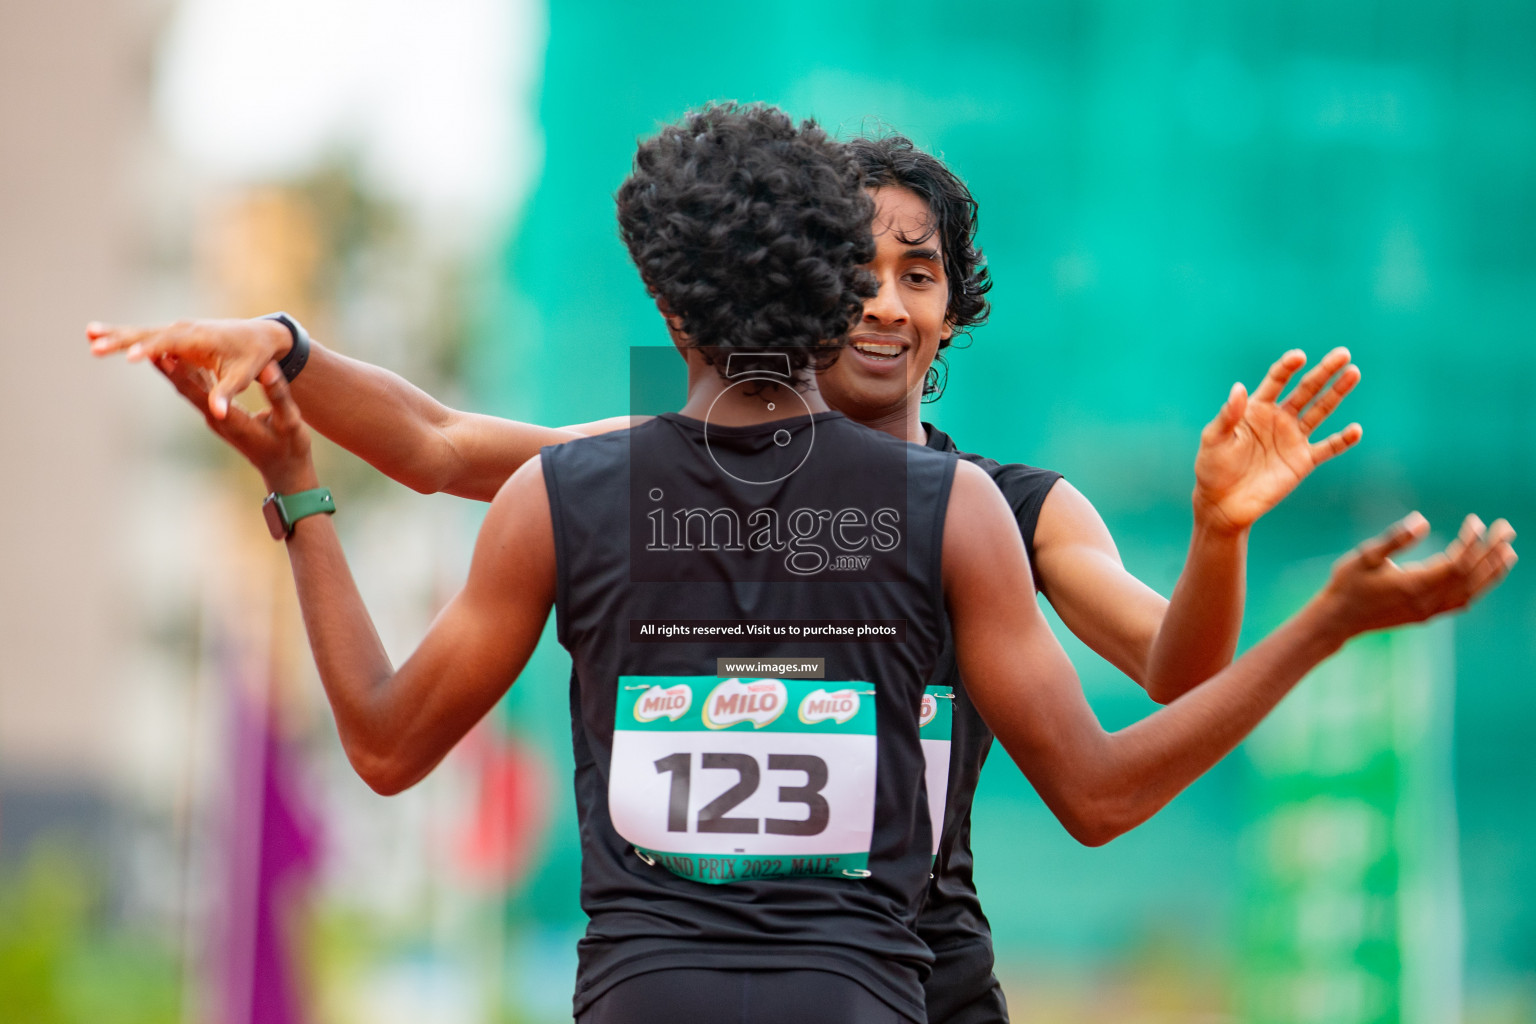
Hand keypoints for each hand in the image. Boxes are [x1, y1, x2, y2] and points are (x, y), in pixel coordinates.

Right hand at [88, 318, 290, 419]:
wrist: (261, 336)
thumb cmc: (253, 358)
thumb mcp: (243, 376)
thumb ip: (227, 393)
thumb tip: (219, 414)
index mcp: (201, 339)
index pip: (172, 344)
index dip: (152, 350)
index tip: (131, 357)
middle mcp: (186, 330)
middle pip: (149, 334)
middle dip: (122, 339)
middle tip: (94, 346)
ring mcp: (179, 331)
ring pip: (143, 332)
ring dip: (116, 333)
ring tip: (87, 334)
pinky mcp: (175, 336)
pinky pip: (147, 336)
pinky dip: (124, 336)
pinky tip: (100, 335)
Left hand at [156, 355, 316, 494]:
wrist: (285, 472)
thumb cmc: (289, 449)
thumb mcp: (291, 422)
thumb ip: (278, 396)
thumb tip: (268, 370)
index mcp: (231, 419)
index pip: (199, 393)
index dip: (180, 374)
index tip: (163, 354)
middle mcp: (218, 420)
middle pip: (187, 390)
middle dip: (168, 367)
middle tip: (148, 344)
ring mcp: (217, 420)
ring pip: (192, 391)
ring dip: (176, 370)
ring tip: (160, 346)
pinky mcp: (221, 418)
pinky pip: (202, 394)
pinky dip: (193, 376)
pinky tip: (186, 362)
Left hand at [1193, 348, 1362, 532]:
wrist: (1223, 503)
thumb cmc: (1212, 468)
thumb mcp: (1214, 439)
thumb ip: (1227, 415)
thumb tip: (1239, 387)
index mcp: (1256, 408)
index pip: (1276, 380)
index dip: (1287, 367)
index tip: (1299, 357)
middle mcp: (1279, 418)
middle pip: (1306, 389)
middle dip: (1324, 372)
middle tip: (1343, 354)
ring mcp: (1293, 438)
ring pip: (1321, 410)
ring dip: (1337, 393)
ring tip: (1354, 373)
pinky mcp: (1303, 461)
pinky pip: (1328, 448)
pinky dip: (1343, 440)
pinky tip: (1355, 430)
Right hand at [1320, 512, 1515, 639]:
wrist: (1338, 620)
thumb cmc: (1348, 584)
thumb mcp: (1366, 556)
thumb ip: (1395, 539)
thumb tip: (1422, 521)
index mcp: (1415, 584)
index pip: (1458, 561)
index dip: (1472, 541)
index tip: (1476, 520)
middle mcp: (1428, 601)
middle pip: (1472, 575)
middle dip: (1492, 551)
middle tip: (1508, 529)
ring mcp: (1429, 611)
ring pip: (1471, 591)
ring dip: (1492, 572)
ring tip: (1509, 554)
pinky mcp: (1425, 616)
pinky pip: (1461, 602)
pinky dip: (1477, 589)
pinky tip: (1483, 580)